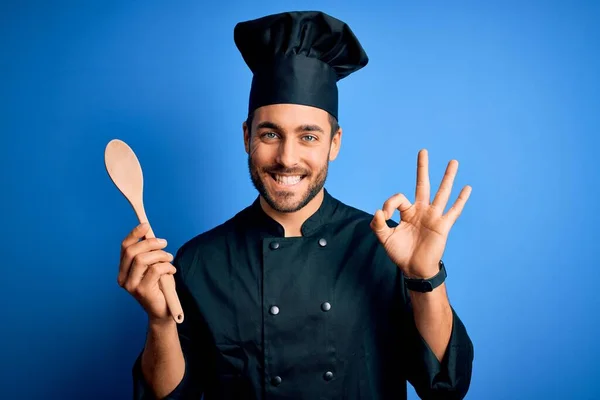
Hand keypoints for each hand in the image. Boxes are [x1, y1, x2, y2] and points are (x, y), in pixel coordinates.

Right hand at [117, 223, 176, 322]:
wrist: (164, 312)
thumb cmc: (160, 288)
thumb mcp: (153, 267)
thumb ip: (150, 254)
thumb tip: (150, 235)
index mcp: (123, 270)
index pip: (125, 247)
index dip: (134, 234)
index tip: (146, 225)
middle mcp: (123, 278)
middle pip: (132, 251)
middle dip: (151, 243)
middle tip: (165, 243)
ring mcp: (131, 285)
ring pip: (143, 259)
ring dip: (160, 255)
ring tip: (170, 259)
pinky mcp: (142, 290)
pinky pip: (155, 269)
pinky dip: (167, 266)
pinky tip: (171, 271)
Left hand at [370, 149, 470, 277]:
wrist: (414, 269)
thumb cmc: (400, 253)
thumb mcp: (385, 238)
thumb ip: (378, 224)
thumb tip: (378, 212)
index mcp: (408, 212)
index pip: (399, 198)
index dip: (389, 204)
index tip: (384, 215)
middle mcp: (421, 210)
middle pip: (423, 184)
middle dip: (422, 168)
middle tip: (423, 151)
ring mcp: (433, 216)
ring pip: (442, 192)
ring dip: (447, 177)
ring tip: (453, 162)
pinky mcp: (443, 226)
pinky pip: (453, 211)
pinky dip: (461, 200)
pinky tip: (467, 188)